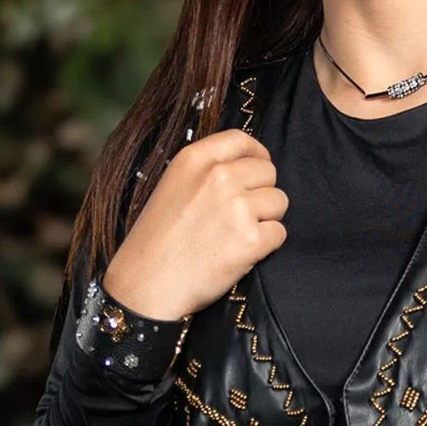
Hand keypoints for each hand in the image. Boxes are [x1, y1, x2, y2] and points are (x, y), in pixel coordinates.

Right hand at [102, 132, 287, 322]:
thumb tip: (243, 165)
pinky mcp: (251, 241)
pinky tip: (241, 253)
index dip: (256, 155)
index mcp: (195, 159)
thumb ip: (206, 171)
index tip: (256, 170)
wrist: (147, 285)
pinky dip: (267, 245)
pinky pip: (279, 233)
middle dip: (261, 192)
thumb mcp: (172, 186)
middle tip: (240, 215)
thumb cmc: (156, 242)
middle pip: (268, 172)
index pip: (242, 140)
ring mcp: (237, 208)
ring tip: (238, 235)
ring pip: (279, 201)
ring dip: (267, 219)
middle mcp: (219, 177)